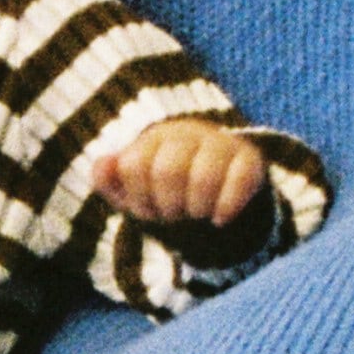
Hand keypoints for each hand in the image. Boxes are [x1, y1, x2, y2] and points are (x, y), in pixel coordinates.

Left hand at [82, 115, 268, 231]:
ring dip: (196, 208)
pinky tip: (219, 220)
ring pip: (204, 177)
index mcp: (155, 138)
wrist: (217, 196)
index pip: (133, 166)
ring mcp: (221, 143)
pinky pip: (239, 180)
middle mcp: (188, 133)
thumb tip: (104, 164)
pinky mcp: (249, 159)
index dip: (138, 197)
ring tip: (196, 215)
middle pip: (167, 171)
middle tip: (173, 215)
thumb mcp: (133, 191)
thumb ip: (110, 179)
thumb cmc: (167, 193)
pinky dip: (226, 207)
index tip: (149, 208)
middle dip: (167, 205)